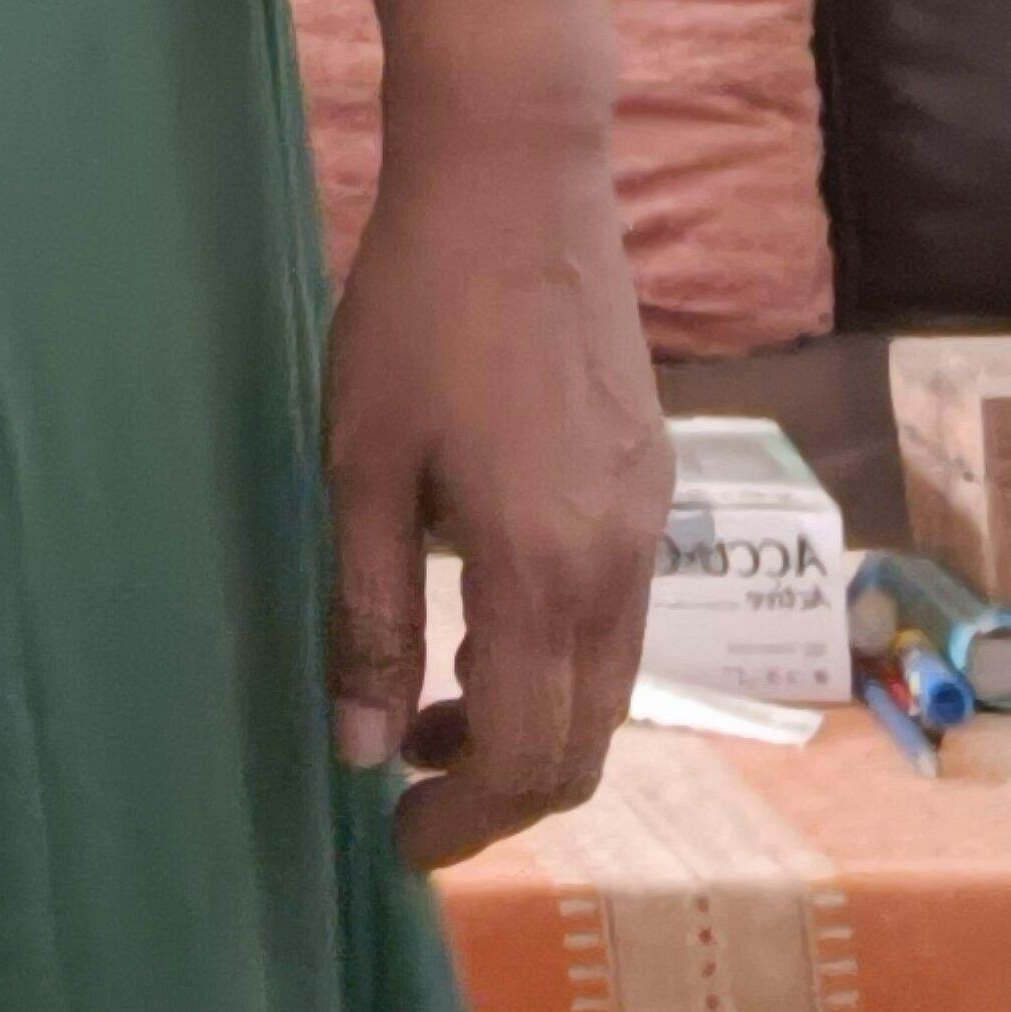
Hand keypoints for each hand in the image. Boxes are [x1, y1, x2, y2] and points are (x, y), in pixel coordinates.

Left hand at [322, 134, 669, 868]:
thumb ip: (368, 615)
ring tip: (424, 710)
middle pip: (584, 742)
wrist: (517, 170)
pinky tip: (477, 613)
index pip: (528, 759)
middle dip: (499, 792)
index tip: (394, 841)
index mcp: (547, 567)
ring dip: (526, 722)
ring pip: (608, 681)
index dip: (462, 820)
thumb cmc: (419, 306)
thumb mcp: (362, 464)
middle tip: (408, 799)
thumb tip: (361, 751)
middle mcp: (622, 559)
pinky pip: (617, 611)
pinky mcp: (648, 474)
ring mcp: (648, 517)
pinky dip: (553, 652)